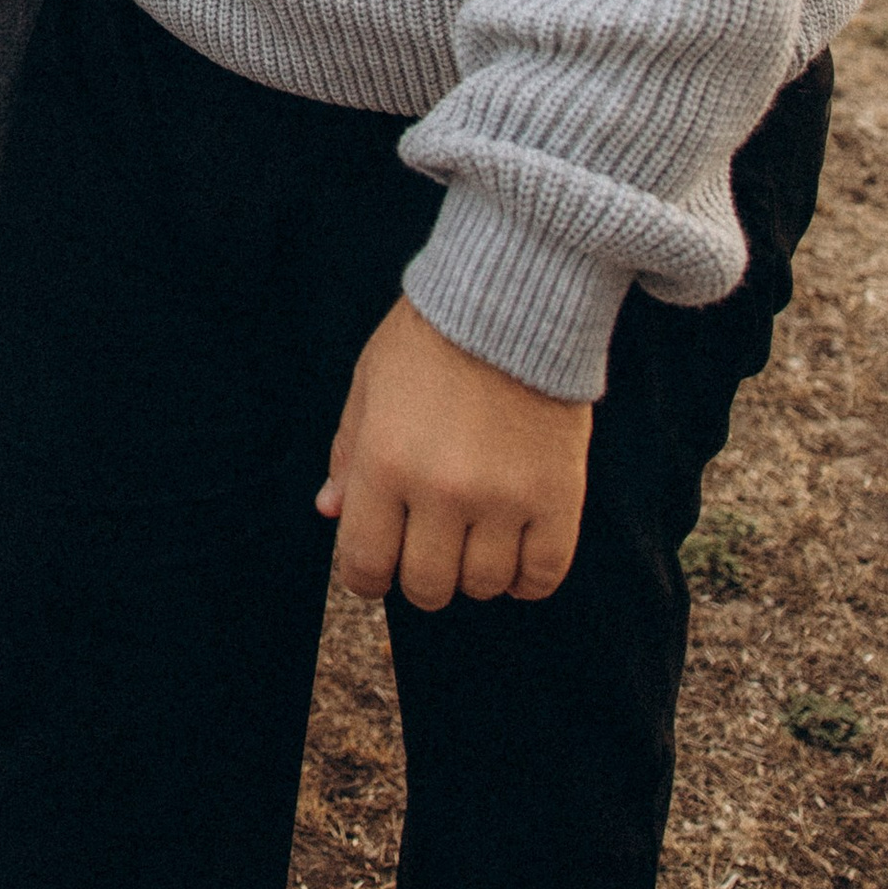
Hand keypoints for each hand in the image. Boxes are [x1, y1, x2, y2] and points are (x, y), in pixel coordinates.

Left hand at [317, 297, 591, 608]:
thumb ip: (348, 454)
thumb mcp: (370, 386)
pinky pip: (541, 577)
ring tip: (474, 536)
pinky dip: (525, 578)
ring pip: (482, 586)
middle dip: (420, 575)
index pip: (364, 564)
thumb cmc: (430, 341)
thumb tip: (329, 512)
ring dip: (473, 573)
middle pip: (426, 586)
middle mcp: (442, 490)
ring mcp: (504, 499)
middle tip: (428, 545)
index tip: (376, 564)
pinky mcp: (558, 499)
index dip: (365, 575)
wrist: (512, 301)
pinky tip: (515, 552)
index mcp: (385, 462)